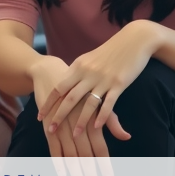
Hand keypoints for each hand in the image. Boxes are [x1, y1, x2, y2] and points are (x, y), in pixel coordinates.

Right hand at [28, 55, 121, 175]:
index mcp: (92, 117)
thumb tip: (127, 137)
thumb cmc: (80, 89)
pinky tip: (62, 175)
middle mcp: (78, 123)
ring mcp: (62, 124)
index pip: (100, 147)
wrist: (52, 72)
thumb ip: (111, 120)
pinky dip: (57, 161)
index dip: (104, 165)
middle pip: (85, 154)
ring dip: (75, 173)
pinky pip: (53, 146)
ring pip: (70, 153)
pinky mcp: (48, 124)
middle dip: (90, 175)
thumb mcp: (97, 100)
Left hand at [39, 20, 155, 139]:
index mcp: (79, 66)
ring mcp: (103, 79)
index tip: (40, 116)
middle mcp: (88, 73)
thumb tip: (67, 83)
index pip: (59, 88)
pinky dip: (101, 116)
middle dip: (59, 115)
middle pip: (69, 98)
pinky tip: (97, 127)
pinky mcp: (119, 84)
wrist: (134, 39)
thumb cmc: (111, 50)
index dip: (49, 103)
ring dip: (81, 121)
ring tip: (75, 136)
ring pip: (88, 104)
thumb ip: (78, 71)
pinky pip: (108, 104)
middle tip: (50, 130)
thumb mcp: (90, 58)